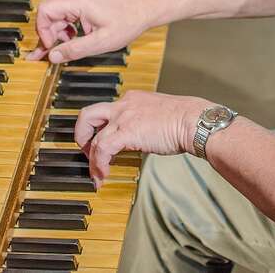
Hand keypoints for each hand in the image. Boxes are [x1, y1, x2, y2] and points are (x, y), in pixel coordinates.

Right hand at [29, 0, 150, 63]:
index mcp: (78, 1)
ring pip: (58, 14)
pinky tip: (77, 37)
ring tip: (69, 46)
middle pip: (50, 13)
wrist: (145, 7)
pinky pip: (68, 12)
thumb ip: (75, 50)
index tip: (50, 47)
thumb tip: (53, 56)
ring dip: (60, 32)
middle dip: (50, 34)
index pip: (44, 11)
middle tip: (52, 53)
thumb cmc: (128, 21)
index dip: (42, 31)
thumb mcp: (101, 42)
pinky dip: (68, 26)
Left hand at [75, 90, 208, 186]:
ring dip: (91, 158)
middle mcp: (124, 104)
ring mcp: (124, 117)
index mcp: (132, 99)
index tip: (100, 144)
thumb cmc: (183, 120)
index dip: (98, 130)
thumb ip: (143, 122)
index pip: (105, 111)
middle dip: (82, 135)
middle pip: (88, 114)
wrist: (192, 120)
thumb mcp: (157, 115)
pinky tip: (104, 174)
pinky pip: (102, 149)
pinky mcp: (126, 131)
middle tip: (86, 152)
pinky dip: (99, 164)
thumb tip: (140, 138)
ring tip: (96, 173)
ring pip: (93, 135)